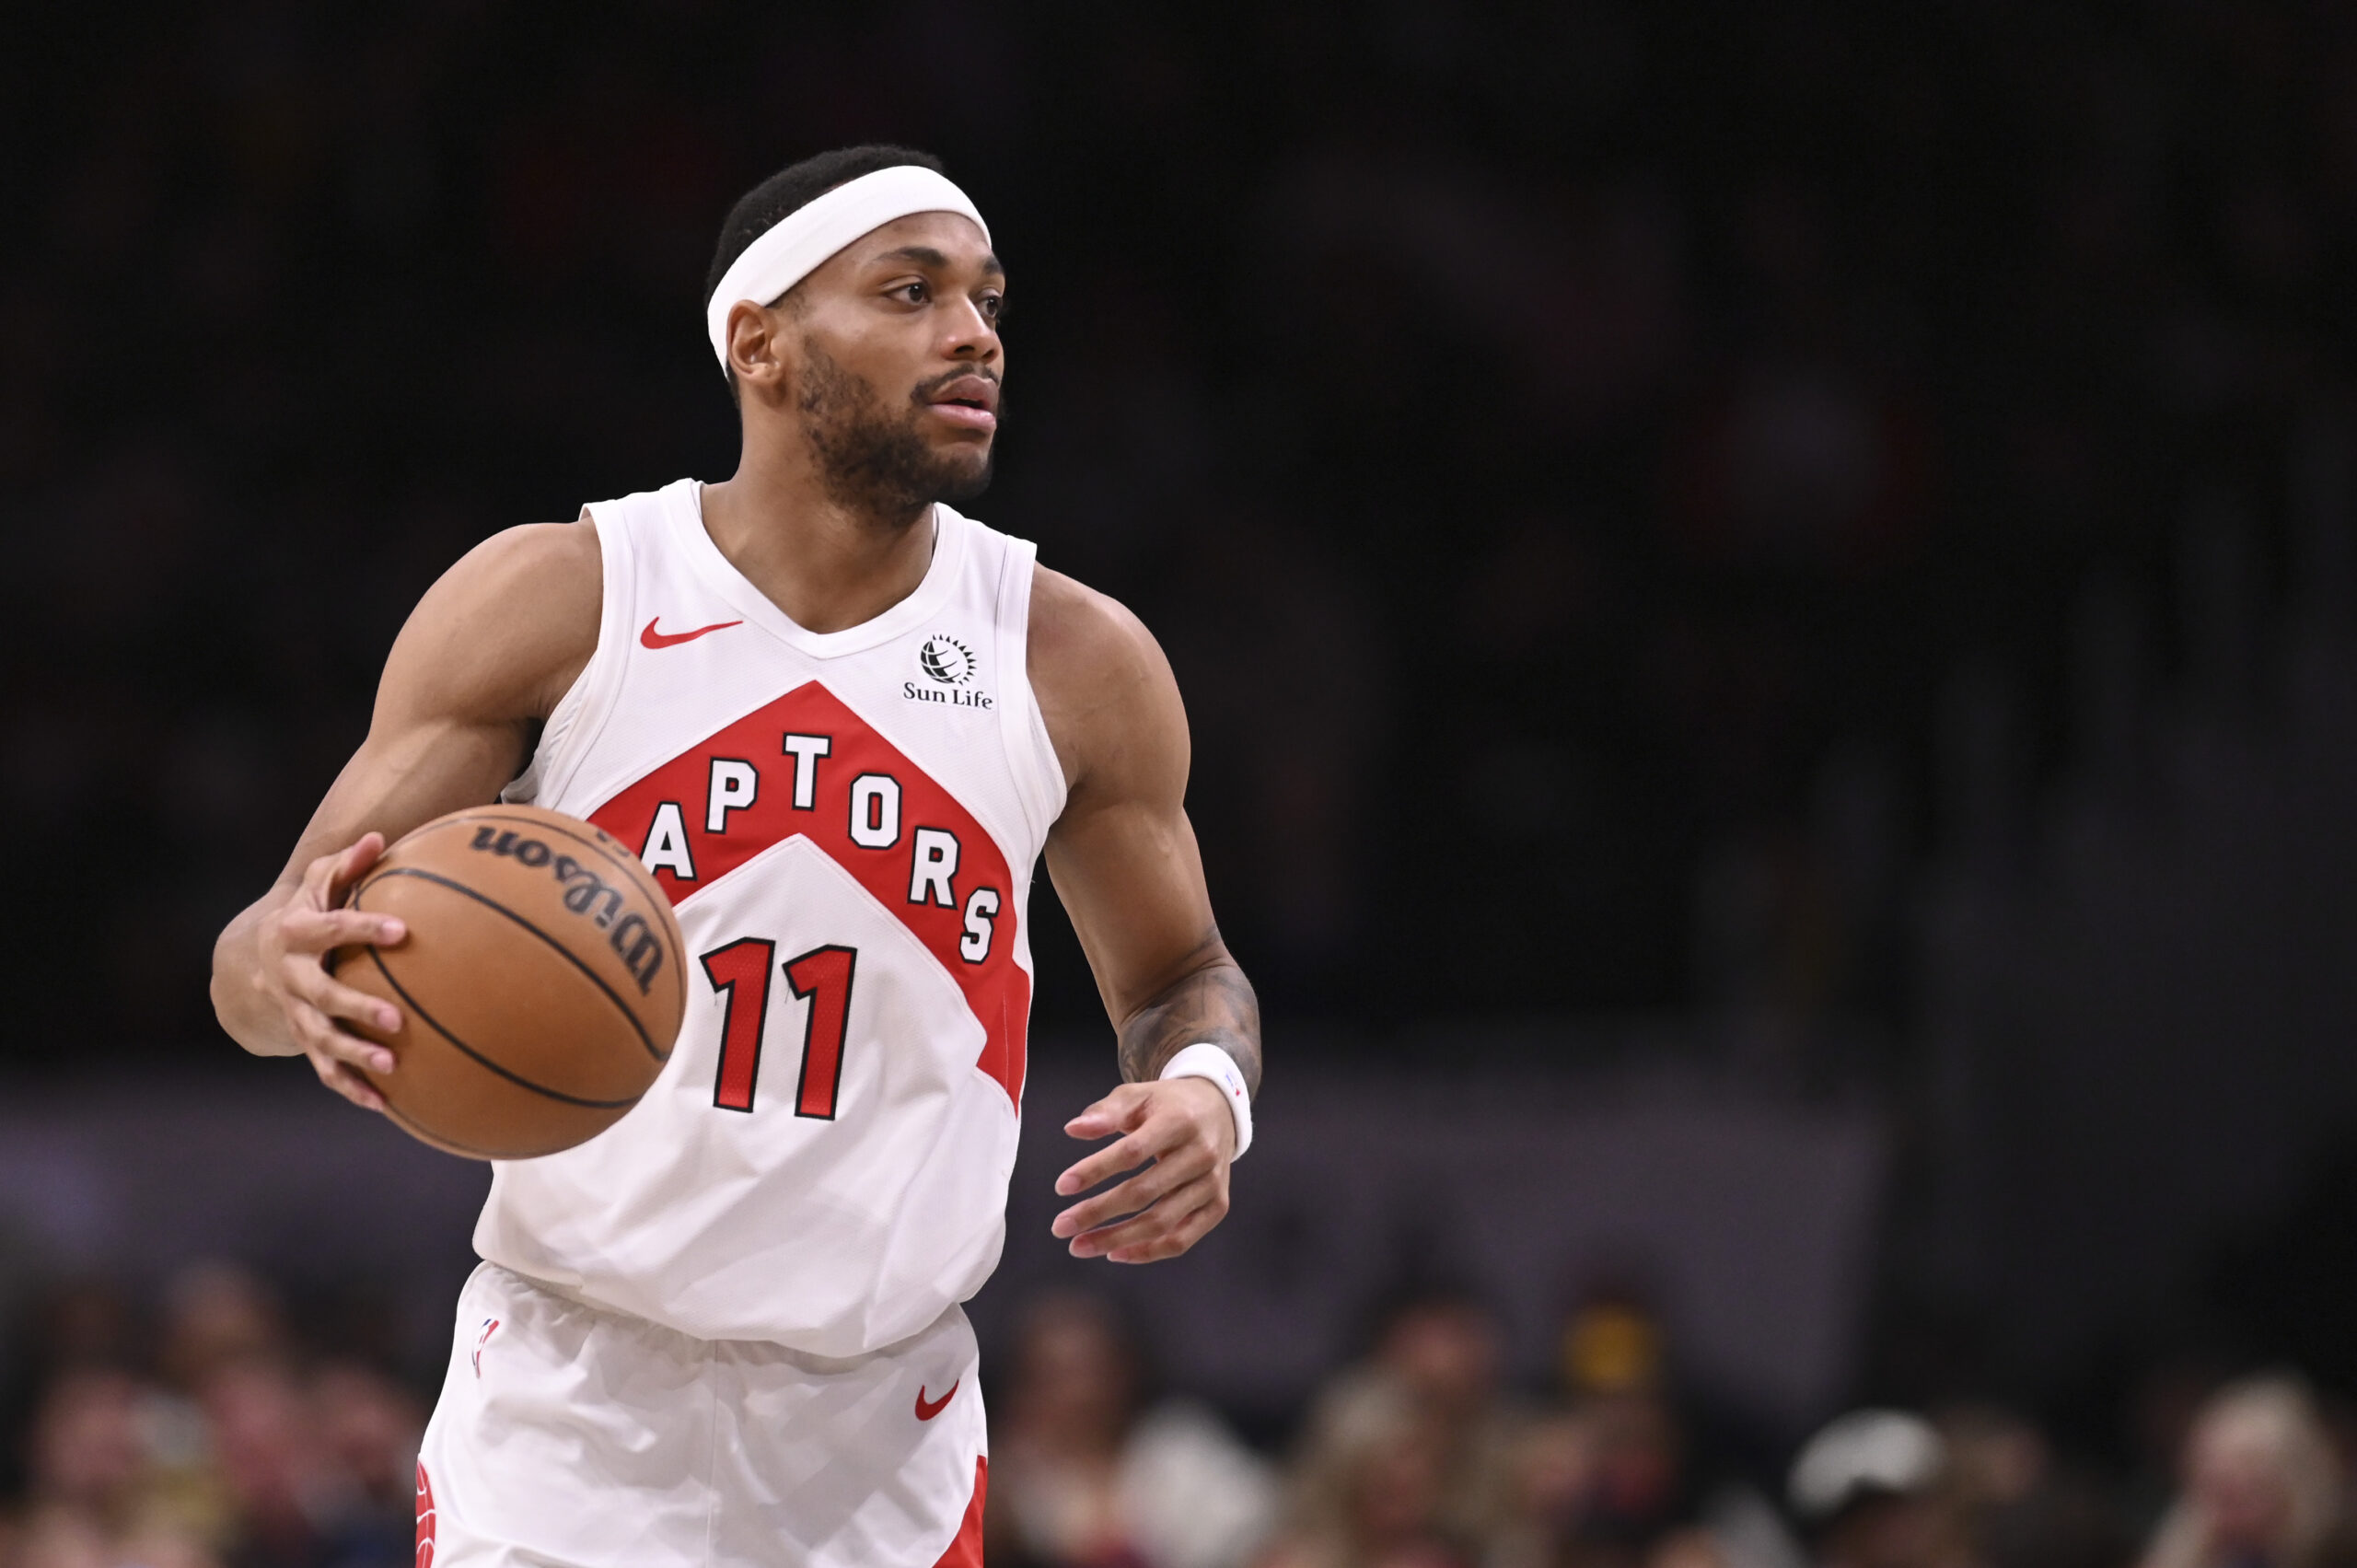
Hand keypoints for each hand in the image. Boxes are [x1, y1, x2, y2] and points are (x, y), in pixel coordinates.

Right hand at [251, 834, 406, 1111]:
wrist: (251, 961)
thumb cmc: (304, 914)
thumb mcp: (316, 885)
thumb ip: (345, 865)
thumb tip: (378, 837)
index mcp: (294, 935)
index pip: (330, 929)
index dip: (363, 928)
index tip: (403, 930)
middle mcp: (290, 978)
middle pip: (322, 996)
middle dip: (357, 1008)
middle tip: (397, 1019)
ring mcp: (295, 1014)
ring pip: (322, 1039)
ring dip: (354, 1055)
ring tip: (389, 1066)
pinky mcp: (304, 1041)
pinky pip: (326, 1069)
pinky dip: (351, 1087)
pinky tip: (384, 1103)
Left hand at [1051, 1077, 1235, 1262]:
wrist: (1218, 1111)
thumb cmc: (1168, 1105)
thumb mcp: (1138, 1095)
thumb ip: (1106, 1112)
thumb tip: (1073, 1129)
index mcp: (1179, 1121)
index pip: (1132, 1152)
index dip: (1095, 1170)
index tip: (1061, 1186)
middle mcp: (1201, 1154)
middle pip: (1144, 1192)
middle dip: (1097, 1212)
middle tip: (1060, 1227)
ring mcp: (1212, 1183)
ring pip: (1162, 1222)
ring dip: (1117, 1239)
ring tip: (1079, 1246)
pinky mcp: (1218, 1206)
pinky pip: (1182, 1240)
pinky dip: (1148, 1252)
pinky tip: (1116, 1253)